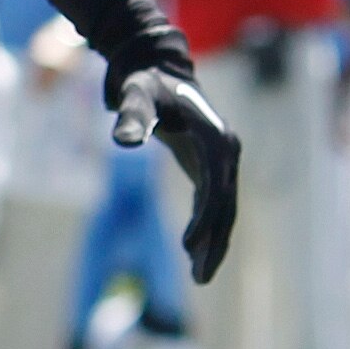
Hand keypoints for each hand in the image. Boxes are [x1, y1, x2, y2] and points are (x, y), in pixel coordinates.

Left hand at [114, 65, 242, 285]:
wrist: (160, 70)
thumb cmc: (147, 83)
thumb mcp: (136, 95)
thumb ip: (131, 116)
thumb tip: (123, 142)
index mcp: (215, 138)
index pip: (215, 187)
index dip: (204, 219)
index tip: (189, 247)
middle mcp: (226, 150)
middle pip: (226, 205)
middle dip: (215, 242)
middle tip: (200, 278)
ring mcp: (223, 160)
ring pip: (223, 209)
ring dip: (214, 242)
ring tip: (200, 277)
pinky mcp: (211, 166)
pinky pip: (213, 203)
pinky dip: (206, 228)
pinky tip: (194, 253)